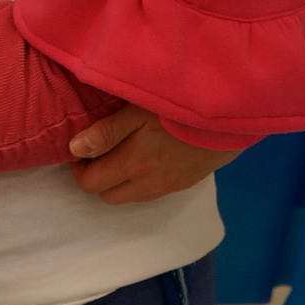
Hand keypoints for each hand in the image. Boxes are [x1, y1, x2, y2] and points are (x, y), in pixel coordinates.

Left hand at [69, 105, 237, 204]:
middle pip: (108, 196)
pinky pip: (150, 192)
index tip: (78, 148)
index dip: (78, 168)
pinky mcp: (185, 183)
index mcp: (133, 165)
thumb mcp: (137, 111)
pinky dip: (138, 181)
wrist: (229, 119)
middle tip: (96, 151)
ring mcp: (168, 186)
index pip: (91, 183)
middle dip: (96, 177)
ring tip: (119, 152)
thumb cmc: (179, 107)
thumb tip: (74, 149)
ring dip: (118, 181)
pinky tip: (144, 156)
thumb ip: (105, 132)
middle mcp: (148, 183)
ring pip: (130, 196)